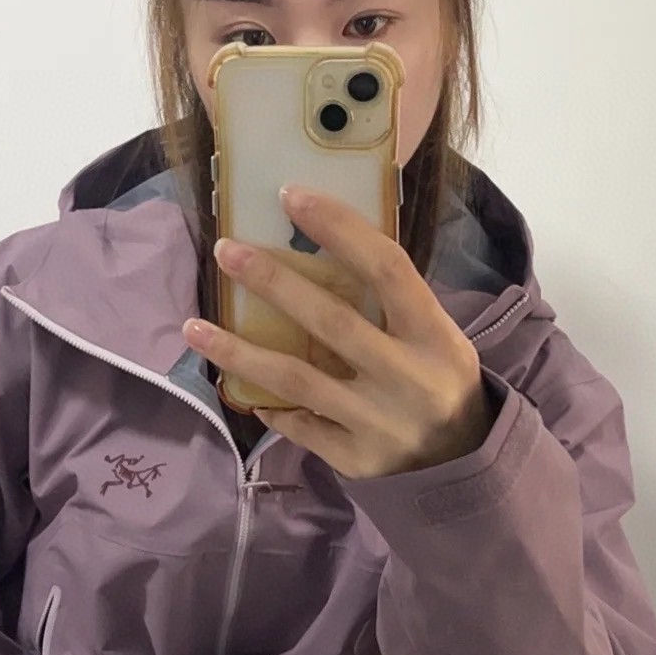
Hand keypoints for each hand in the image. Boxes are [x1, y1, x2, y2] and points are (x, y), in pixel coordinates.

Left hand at [182, 186, 497, 479]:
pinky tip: (238, 387)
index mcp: (434, 335)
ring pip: (296, 380)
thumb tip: (320, 240)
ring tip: (193, 327)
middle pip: (330, 321)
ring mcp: (378, 423)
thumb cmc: (436, 376)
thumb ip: (391, 300)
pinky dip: (268, 405)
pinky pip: (298, 426)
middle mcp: (407, 377)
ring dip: (239, 352)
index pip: (386, 268)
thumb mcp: (436, 334)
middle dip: (273, 281)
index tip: (290, 196)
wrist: (462, 459)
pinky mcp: (355, 459)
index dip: (338, 227)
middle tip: (225, 250)